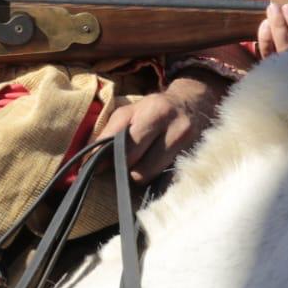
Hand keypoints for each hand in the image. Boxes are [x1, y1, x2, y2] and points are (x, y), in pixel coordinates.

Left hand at [96, 76, 220, 182]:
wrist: (196, 104)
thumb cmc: (156, 108)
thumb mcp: (132, 111)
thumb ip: (111, 132)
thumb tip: (90, 160)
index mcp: (156, 112)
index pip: (125, 146)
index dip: (105, 160)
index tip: (91, 168)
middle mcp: (176, 130)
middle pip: (137, 167)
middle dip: (123, 168)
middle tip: (120, 163)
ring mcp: (190, 149)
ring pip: (151, 177)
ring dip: (139, 175)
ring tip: (140, 163)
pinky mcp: (197, 164)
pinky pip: (167, 184)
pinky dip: (157, 181)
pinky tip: (155, 170)